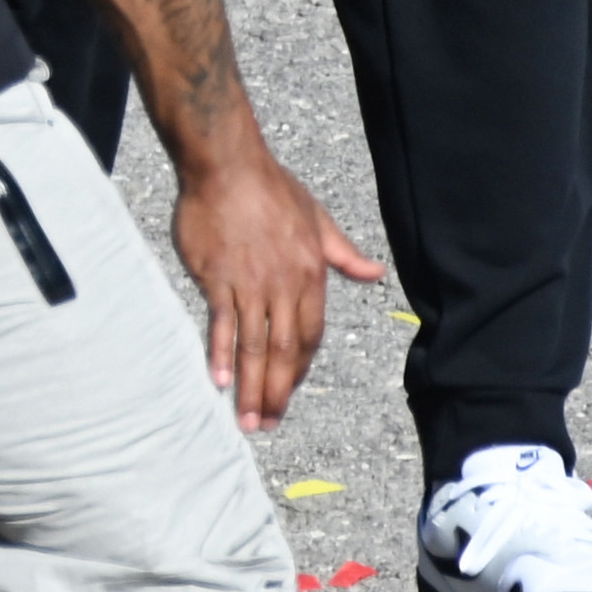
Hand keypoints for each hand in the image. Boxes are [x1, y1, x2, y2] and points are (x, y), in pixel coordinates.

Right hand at [165, 150, 377, 433]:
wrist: (227, 165)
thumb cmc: (271, 189)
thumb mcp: (318, 219)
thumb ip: (344, 254)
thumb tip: (375, 273)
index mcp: (310, 274)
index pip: (310, 334)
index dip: (301, 369)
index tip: (289, 393)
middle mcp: (283, 285)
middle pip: (284, 351)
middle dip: (278, 393)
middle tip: (268, 426)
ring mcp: (249, 283)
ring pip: (254, 346)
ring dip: (252, 387)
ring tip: (247, 420)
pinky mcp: (217, 278)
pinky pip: (222, 324)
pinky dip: (222, 354)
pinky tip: (221, 381)